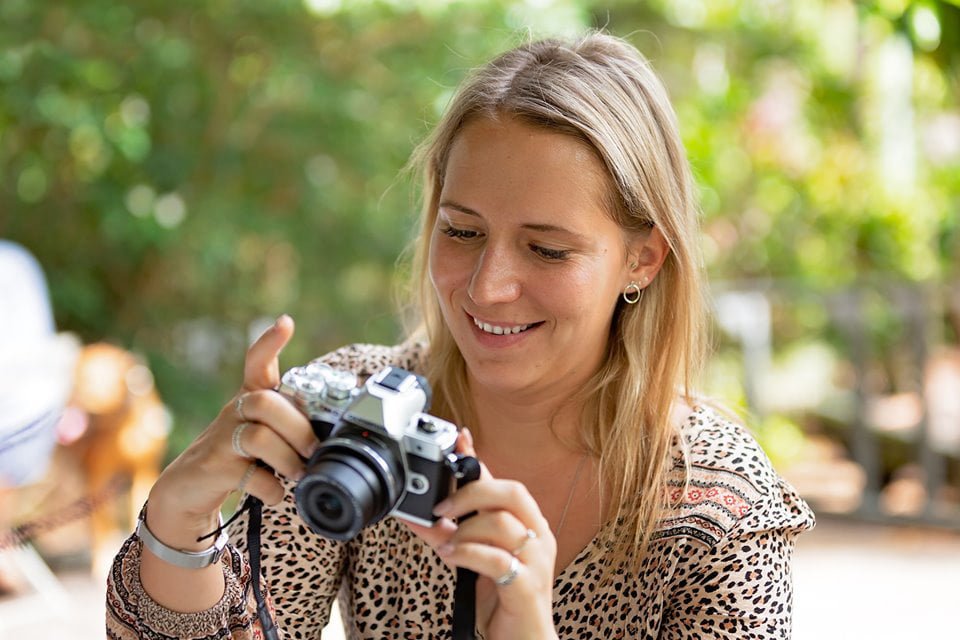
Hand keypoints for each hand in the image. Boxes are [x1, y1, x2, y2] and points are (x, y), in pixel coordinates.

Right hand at [145, 315, 316, 548]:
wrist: (189, 489)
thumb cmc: (239, 457)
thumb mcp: (267, 434)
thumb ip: (293, 428)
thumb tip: (336, 438)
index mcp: (252, 399)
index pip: (257, 362)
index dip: (269, 342)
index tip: (285, 323)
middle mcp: (235, 411)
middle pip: (266, 402)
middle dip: (298, 427)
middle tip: (314, 450)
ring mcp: (221, 439)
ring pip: (259, 436)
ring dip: (288, 459)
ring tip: (298, 474)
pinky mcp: (213, 467)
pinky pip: (249, 475)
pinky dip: (271, 489)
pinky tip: (275, 493)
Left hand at [406, 429, 558, 639]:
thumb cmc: (502, 598)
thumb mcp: (472, 559)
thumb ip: (450, 534)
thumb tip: (417, 514)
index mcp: (528, 524)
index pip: (504, 482)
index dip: (479, 460)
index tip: (459, 439)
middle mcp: (538, 536)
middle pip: (511, 492)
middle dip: (471, 492)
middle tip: (442, 510)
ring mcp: (537, 560)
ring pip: (502, 523)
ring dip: (465, 530)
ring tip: (446, 545)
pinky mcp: (527, 586)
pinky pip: (498, 559)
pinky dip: (468, 553)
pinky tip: (452, 557)